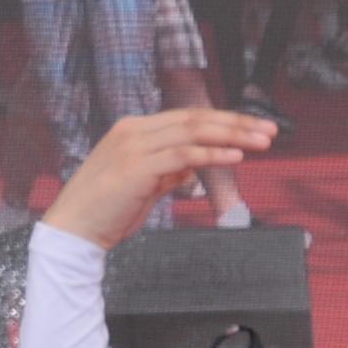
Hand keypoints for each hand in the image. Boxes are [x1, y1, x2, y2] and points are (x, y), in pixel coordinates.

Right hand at [42, 108, 277, 247]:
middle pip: (195, 118)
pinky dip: (212, 154)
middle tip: (271, 130)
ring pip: (192, 131)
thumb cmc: (109, 210)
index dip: (224, 120)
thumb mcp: (145, 186)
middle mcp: (134, 130)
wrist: (75, 229)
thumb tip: (193, 169)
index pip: (188, 118)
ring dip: (232, 134)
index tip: (256, 127)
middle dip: (236, 122)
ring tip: (263, 141)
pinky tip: (236, 156)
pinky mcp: (137, 167)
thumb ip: (168, 173)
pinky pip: (183, 155)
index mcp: (136, 130)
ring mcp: (134, 146)